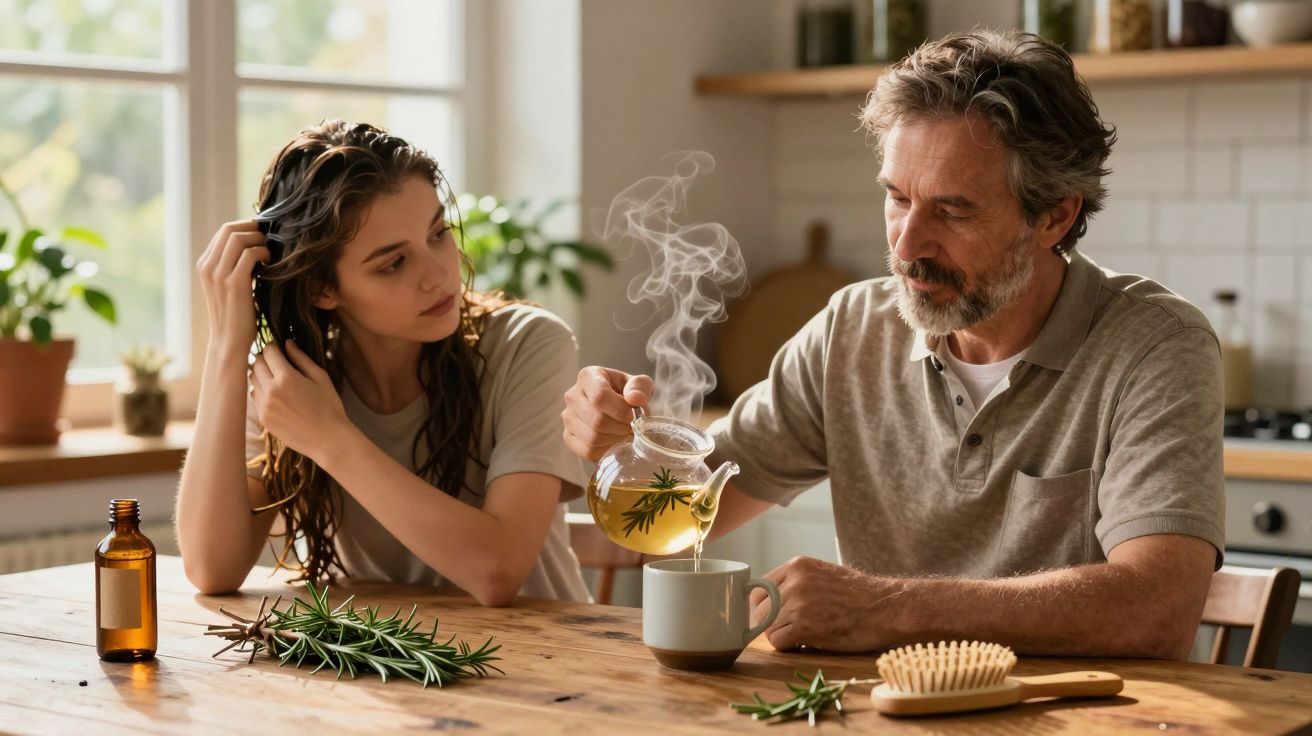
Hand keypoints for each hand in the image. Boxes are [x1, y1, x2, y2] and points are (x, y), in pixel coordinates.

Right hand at [196, 220, 267, 355]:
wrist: (229, 341)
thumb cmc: (236, 314)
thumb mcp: (229, 285)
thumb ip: (234, 265)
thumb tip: (254, 243)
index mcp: (204, 265)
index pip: (223, 231)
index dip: (245, 226)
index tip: (262, 233)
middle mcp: (208, 266)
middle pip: (229, 230)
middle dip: (253, 229)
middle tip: (269, 238)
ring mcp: (218, 274)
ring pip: (239, 238)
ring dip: (259, 240)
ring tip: (269, 251)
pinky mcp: (234, 283)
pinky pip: (250, 254)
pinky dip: (263, 253)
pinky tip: (270, 262)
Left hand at [250, 339, 351, 462]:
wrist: (328, 440)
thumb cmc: (329, 407)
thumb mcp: (320, 378)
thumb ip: (302, 359)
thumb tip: (288, 343)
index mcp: (286, 378)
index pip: (268, 352)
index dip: (272, 346)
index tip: (277, 346)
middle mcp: (271, 391)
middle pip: (256, 364)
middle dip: (264, 358)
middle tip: (276, 360)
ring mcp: (264, 406)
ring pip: (252, 380)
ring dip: (261, 374)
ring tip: (276, 377)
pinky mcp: (263, 418)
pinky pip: (255, 397)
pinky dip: (261, 390)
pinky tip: (276, 394)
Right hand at [561, 366, 653, 460]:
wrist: (617, 408)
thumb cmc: (627, 393)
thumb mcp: (638, 384)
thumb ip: (640, 386)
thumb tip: (635, 398)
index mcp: (588, 376)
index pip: (599, 396)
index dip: (620, 410)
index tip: (633, 416)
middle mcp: (572, 395)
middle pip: (596, 420)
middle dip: (620, 428)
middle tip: (632, 428)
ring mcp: (568, 417)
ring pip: (592, 438)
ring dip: (615, 440)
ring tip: (624, 434)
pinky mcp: (568, 436)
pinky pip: (587, 451)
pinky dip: (606, 451)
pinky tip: (614, 442)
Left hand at [750, 556, 898, 651]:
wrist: (886, 608)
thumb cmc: (859, 595)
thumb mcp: (823, 574)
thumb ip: (797, 582)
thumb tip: (771, 602)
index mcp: (797, 565)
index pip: (758, 588)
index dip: (763, 606)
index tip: (773, 617)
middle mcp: (794, 581)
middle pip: (759, 609)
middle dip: (770, 623)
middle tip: (789, 630)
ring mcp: (798, 603)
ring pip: (767, 627)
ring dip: (781, 636)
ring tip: (801, 637)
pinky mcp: (804, 626)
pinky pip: (777, 642)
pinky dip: (788, 647)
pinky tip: (805, 644)